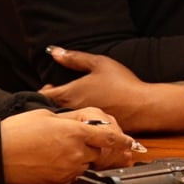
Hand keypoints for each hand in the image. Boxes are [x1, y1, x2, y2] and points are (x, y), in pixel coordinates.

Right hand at [0, 107, 136, 183]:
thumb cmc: (17, 131)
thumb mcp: (47, 116)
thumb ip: (71, 120)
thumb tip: (84, 122)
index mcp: (75, 132)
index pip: (109, 137)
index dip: (123, 140)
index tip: (131, 142)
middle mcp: (76, 153)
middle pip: (102, 153)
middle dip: (101, 149)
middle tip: (91, 143)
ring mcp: (67, 170)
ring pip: (89, 165)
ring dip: (86, 159)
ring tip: (67, 151)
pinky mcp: (58, 182)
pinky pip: (74, 175)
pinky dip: (73, 168)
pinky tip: (58, 160)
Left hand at [41, 46, 183, 132]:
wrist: (143, 106)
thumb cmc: (122, 83)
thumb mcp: (98, 63)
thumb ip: (74, 58)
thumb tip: (54, 51)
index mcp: (69, 94)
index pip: (41, 96)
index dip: (41, 91)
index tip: (50, 86)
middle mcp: (71, 110)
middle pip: (48, 110)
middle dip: (50, 102)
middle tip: (60, 94)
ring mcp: (81, 123)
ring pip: (62, 120)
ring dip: (62, 112)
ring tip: (73, 104)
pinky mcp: (91, 131)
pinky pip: (76, 127)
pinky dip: (76, 122)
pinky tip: (86, 115)